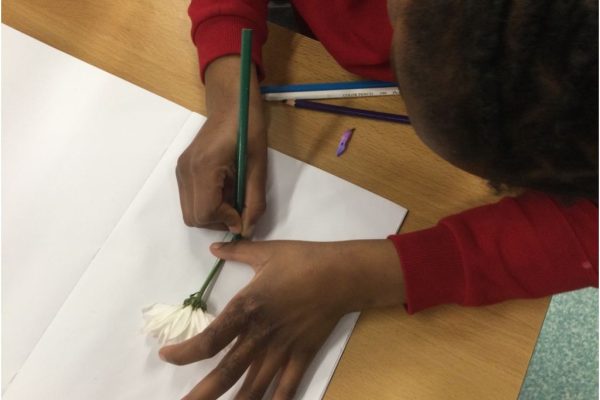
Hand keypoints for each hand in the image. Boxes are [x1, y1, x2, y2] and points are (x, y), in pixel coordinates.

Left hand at [159, 239, 404, 399]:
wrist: (342, 274)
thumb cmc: (303, 260)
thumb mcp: (266, 251)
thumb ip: (236, 251)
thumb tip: (213, 247)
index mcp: (247, 308)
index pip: (209, 340)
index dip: (185, 353)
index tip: (167, 356)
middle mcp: (260, 335)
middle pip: (226, 373)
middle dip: (201, 395)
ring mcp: (283, 349)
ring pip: (254, 386)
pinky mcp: (303, 356)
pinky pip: (287, 387)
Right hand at [176, 56, 266, 235]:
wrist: (231, 104)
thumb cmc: (248, 129)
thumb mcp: (258, 166)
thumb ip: (254, 201)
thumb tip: (247, 230)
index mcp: (204, 166)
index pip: (205, 212)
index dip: (226, 220)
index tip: (244, 212)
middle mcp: (185, 170)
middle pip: (194, 217)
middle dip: (218, 221)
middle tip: (239, 207)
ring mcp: (181, 170)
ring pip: (190, 212)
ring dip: (213, 213)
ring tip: (233, 196)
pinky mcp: (182, 169)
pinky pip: (190, 199)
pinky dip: (207, 203)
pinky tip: (224, 189)